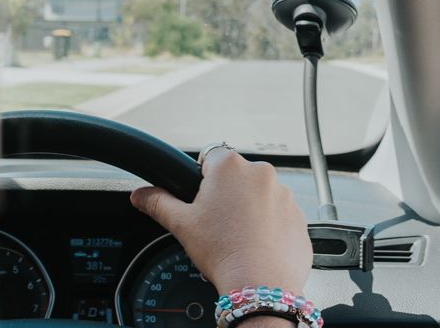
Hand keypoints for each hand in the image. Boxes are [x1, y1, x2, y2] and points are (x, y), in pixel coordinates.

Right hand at [129, 148, 310, 294]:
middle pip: (236, 176)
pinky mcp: (298, 215)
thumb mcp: (181, 225)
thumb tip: (140, 194)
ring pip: (259, 195)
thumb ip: (158, 202)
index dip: (202, 178)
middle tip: (216, 223)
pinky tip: (255, 244)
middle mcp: (261, 173)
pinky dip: (269, 225)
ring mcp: (284, 194)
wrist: (261, 283)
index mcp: (229, 167)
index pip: (210, 157)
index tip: (202, 199)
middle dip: (226, 195)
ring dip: (249, 209)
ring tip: (237, 236)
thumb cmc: (224, 251)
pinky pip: (279, 214)